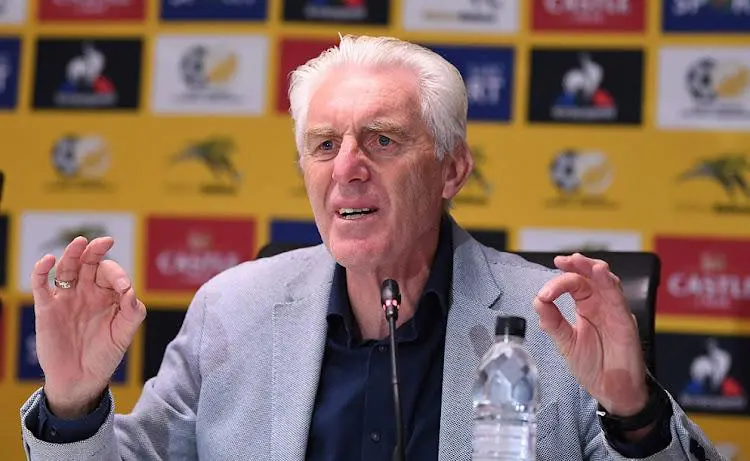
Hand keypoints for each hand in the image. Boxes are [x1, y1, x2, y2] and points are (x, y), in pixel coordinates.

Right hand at [31, 236, 145, 418]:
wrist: (81, 379)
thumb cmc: (105, 355)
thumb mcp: (124, 333)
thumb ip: (132, 311)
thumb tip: (130, 290)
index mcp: (107, 295)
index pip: (111, 273)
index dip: (118, 275)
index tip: (124, 289)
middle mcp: (87, 292)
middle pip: (89, 263)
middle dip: (96, 251)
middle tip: (104, 241)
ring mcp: (66, 298)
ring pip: (67, 268)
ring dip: (72, 253)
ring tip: (80, 242)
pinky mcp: (47, 308)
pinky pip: (41, 285)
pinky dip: (42, 270)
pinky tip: (49, 260)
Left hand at [533, 253, 647, 416]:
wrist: (612, 390)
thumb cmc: (593, 366)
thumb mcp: (566, 342)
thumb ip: (553, 321)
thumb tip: (538, 301)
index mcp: (586, 307)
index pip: (573, 285)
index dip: (558, 283)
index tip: (544, 294)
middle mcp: (600, 304)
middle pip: (589, 276)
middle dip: (576, 265)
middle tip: (560, 261)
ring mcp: (613, 311)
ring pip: (605, 280)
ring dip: (591, 268)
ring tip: (577, 260)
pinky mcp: (625, 321)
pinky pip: (617, 298)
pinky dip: (608, 283)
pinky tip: (599, 272)